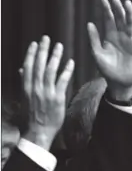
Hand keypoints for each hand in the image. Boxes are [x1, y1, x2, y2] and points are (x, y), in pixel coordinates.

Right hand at [20, 36, 74, 150]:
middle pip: (39, 65)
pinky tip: (71, 62)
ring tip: (59, 46)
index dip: (31, 54)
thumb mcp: (24, 98)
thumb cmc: (31, 116)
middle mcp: (35, 88)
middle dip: (43, 50)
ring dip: (55, 57)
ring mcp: (47, 92)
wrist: (38, 132)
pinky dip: (67, 71)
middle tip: (47, 38)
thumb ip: (25, 83)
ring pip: (51, 70)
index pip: (28, 67)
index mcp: (26, 88)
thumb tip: (22, 70)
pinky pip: (63, 81)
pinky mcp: (57, 98)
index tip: (35, 43)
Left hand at [87, 0, 131, 99]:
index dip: (107, 10)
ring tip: (127, 4)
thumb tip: (89, 23)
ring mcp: (130, 42)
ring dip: (130, 15)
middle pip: (120, 19)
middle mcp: (121, 37)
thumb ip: (94, 39)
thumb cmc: (106, 69)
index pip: (109, 20)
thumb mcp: (97, 54)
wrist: (118, 82)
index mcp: (110, 37)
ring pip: (131, 25)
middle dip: (118, 9)